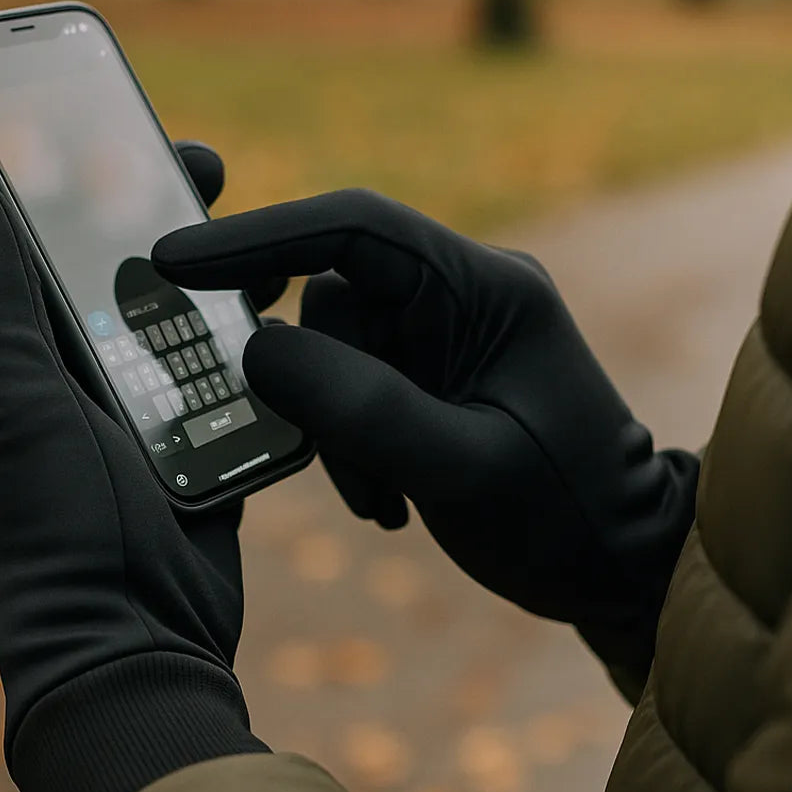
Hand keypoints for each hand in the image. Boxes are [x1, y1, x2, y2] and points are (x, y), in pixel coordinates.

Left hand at [0, 142, 264, 791]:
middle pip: (130, 274)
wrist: (130, 634)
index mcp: (31, 357)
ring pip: (188, 323)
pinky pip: (231, 381)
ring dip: (221, 278)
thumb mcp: (13, 394)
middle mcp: (85, 379)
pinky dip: (252, 347)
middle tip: (211, 168)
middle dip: (167, 218)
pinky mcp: (204, 448)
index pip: (54, 247)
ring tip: (265, 241)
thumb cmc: (58, 517)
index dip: (85, 183)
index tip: (127, 129)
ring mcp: (148, 415)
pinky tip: (288, 315)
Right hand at [153, 190, 698, 682]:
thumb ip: (363, 408)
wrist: (618, 563)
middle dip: (320, 386)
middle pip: (333, 300)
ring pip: (332, 353)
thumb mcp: (466, 469)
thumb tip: (258, 350)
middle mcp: (460, 295)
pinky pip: (349, 387)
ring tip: (385, 499)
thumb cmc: (565, 515)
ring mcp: (442, 335)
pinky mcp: (427, 376)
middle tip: (353, 467)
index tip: (174, 258)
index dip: (259, 235)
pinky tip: (389, 496)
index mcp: (485, 289)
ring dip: (337, 430)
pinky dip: (348, 442)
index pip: (355, 228)